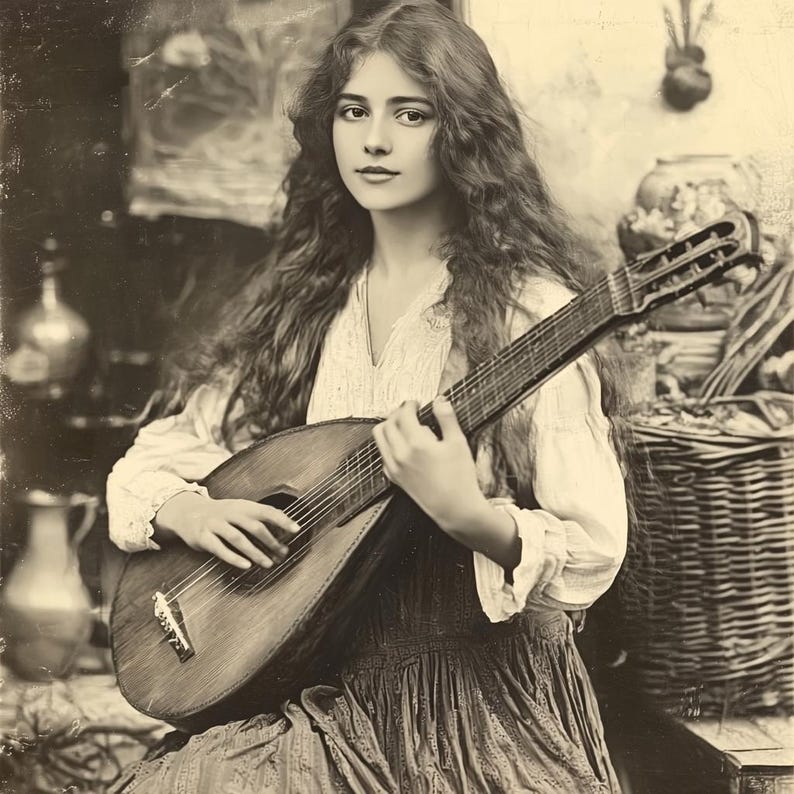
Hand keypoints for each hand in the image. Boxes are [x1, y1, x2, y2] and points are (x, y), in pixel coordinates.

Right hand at [154, 491, 299, 569]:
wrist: (186, 512)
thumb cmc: (220, 515)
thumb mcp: (239, 510)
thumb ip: (258, 518)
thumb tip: (284, 529)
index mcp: (242, 505)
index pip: (266, 510)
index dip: (282, 520)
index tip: (296, 529)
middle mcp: (229, 513)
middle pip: (254, 526)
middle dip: (271, 541)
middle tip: (283, 554)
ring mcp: (215, 524)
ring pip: (238, 538)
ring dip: (256, 552)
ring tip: (269, 563)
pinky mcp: (203, 537)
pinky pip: (220, 548)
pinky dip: (234, 558)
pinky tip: (246, 565)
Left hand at [372, 396, 489, 533]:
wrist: (455, 509)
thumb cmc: (460, 479)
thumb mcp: (458, 443)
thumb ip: (447, 418)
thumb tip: (439, 401)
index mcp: (416, 443)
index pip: (403, 414)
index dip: (409, 405)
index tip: (416, 403)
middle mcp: (400, 454)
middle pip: (388, 423)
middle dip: (397, 413)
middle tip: (409, 411)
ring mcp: (394, 467)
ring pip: (380, 438)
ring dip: (388, 427)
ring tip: (403, 425)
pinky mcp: (394, 478)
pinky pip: (383, 455)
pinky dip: (388, 445)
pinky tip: (402, 446)